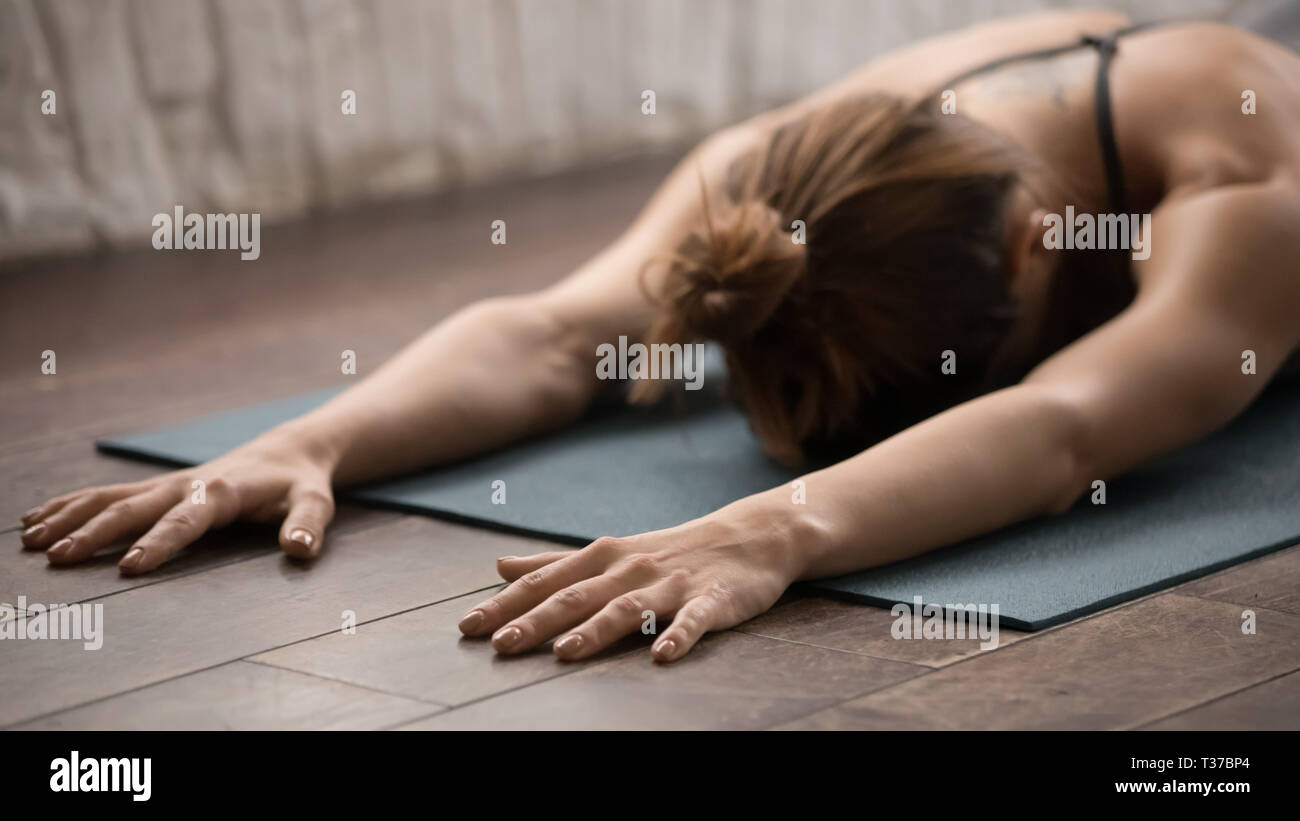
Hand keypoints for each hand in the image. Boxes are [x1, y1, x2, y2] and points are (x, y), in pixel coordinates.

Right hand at [18, 426, 338, 573]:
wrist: (287, 452)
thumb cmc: (299, 485)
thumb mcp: (315, 504)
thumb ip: (308, 526)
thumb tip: (300, 549)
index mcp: (222, 493)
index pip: (185, 521)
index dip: (159, 543)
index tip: (130, 567)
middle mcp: (186, 485)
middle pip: (133, 508)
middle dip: (95, 532)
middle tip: (58, 557)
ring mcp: (166, 485)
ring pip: (109, 497)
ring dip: (69, 516)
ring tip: (31, 540)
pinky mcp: (156, 487)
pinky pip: (105, 493)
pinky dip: (69, 504)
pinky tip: (35, 519)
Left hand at [457, 499, 815, 661]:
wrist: (748, 536)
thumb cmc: (669, 550)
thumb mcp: (608, 551)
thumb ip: (553, 563)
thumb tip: (499, 565)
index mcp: (603, 557)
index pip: (546, 582)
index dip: (506, 604)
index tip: (468, 626)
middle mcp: (631, 568)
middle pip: (578, 596)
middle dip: (537, 621)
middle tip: (501, 646)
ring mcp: (672, 585)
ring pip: (628, 608)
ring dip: (596, 630)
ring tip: (564, 653)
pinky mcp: (712, 600)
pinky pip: (694, 620)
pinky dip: (678, 636)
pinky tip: (660, 657)